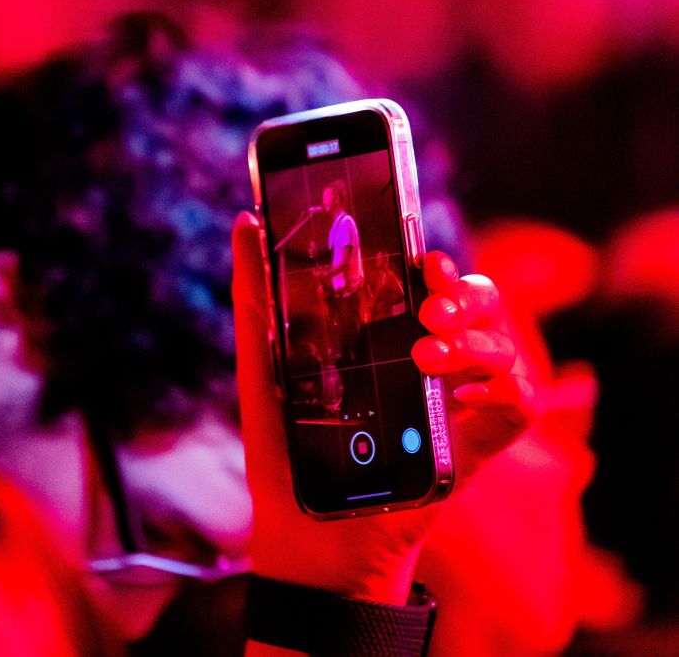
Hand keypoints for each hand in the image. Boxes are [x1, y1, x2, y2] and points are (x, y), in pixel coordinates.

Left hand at [232, 213, 536, 603]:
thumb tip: (247, 222)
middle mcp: (428, 364)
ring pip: (502, 348)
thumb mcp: (263, 368)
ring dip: (476, 343)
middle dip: (466, 296)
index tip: (426, 259)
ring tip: (425, 358)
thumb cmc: (285, 451)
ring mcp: (453, 406)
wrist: (306, 542)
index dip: (439, 265)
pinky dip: (507, 392)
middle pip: (480, 305)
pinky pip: (518, 408)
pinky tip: (468, 399)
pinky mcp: (471, 451)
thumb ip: (256, 298)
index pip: (431, 284)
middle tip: (430, 312)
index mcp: (386, 339)